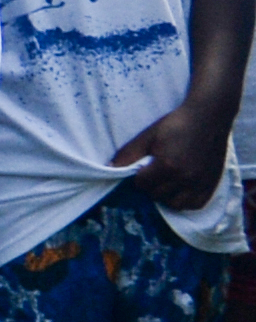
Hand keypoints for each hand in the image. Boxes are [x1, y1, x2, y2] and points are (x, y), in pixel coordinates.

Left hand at [114, 98, 229, 215]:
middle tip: (155, 173)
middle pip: (157, 195)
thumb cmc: (175, 124)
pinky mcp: (212, 185)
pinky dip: (186, 201)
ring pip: (175, 204)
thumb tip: (109, 167)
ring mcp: (200, 183)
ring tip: (167, 182)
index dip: (139, 177)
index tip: (143, 168)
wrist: (208, 117)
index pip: (142, 184)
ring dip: (167, 196)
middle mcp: (185, 178)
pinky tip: (181, 189)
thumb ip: (128, 154)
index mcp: (167, 165)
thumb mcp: (147, 136)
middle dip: (151, 186)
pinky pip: (195, 204)